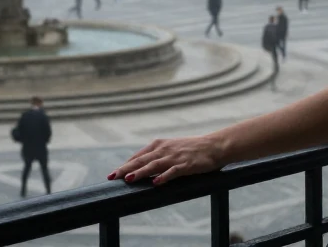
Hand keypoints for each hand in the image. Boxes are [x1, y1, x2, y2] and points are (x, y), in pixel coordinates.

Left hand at [107, 135, 225, 185]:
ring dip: (141, 172)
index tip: (112, 175)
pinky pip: (173, 171)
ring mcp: (175, 157)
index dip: (125, 165)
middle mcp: (165, 149)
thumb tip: (140, 168)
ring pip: (154, 165)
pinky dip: (164, 177)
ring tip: (129, 179)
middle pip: (142, 160)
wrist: (215, 145)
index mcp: (159, 145)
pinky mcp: (186, 164)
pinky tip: (156, 183)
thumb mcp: (172, 148)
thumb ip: (157, 156)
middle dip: (126, 169)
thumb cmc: (192, 149)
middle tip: (112, 177)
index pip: (138, 156)